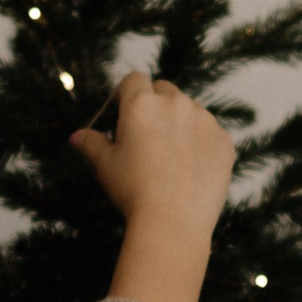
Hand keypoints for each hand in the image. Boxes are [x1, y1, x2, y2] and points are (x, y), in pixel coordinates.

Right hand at [71, 72, 231, 239]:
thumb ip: (91, 144)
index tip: (123, 112)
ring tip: (171, 157)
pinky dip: (201, 144)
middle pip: (164, 90)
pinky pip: (210, 133)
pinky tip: (191, 169)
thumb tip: (77, 136)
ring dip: (180, 123)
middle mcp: (176, 103)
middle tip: (147, 136)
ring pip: (190, 110)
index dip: (127, 94)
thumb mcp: (106, 166)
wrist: (173, 221)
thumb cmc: (134, 191)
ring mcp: (204, 120)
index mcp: (142, 104)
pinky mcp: (224, 141)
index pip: (133, 80)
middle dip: (155, 104)